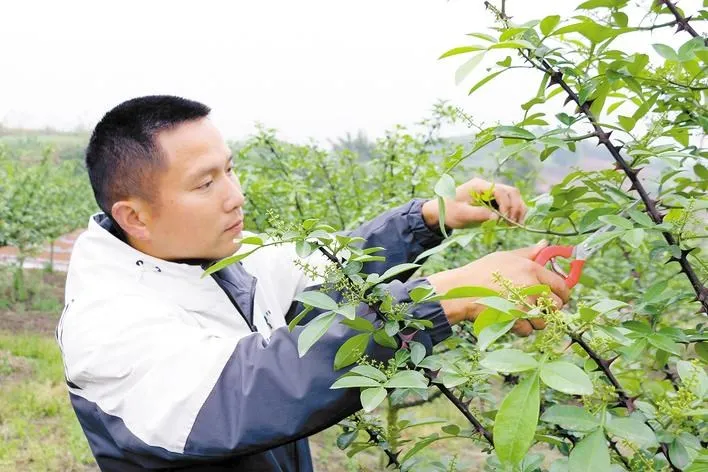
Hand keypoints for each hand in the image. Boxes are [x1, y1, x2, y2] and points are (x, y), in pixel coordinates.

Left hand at [422, 177, 526, 228]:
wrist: (442, 212)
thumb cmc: (449, 212)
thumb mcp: (461, 214)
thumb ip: (478, 214)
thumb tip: (497, 217)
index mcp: (478, 186)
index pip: (500, 191)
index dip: (506, 205)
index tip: (504, 219)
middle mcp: (487, 186)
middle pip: (511, 191)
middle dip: (515, 207)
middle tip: (513, 223)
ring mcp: (491, 192)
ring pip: (513, 196)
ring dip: (518, 209)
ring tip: (516, 224)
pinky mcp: (493, 200)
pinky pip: (510, 202)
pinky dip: (515, 211)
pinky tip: (513, 222)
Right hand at [425, 240, 570, 335]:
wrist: (462, 292)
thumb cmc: (481, 272)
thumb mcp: (505, 257)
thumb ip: (528, 252)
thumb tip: (546, 244)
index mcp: (531, 269)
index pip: (561, 285)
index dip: (562, 293)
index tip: (558, 297)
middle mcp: (531, 287)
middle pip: (556, 305)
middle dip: (548, 309)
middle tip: (536, 307)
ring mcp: (524, 305)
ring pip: (543, 320)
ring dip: (534, 320)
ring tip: (521, 314)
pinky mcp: (515, 320)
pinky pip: (528, 330)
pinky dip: (521, 328)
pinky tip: (511, 320)